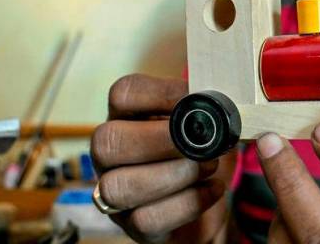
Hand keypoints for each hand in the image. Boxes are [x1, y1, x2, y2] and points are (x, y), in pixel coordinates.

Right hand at [91, 74, 227, 242]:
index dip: (158, 93)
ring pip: (119, 187)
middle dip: (158, 140)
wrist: (208, 198)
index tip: (194, 101)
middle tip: (198, 143)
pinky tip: (212, 189)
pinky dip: (188, 203)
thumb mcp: (204, 122)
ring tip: (209, 165)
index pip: (121, 94)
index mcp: (126, 116)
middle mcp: (109, 153)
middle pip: (107, 142)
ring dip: (173, 175)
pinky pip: (146, 219)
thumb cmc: (202, 151)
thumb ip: (203, 108)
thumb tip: (212, 101)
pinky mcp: (132, 225)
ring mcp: (114, 192)